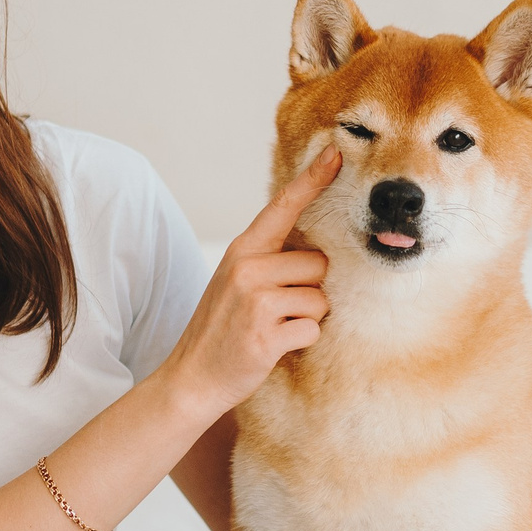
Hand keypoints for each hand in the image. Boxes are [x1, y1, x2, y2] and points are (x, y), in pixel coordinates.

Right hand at [159, 147, 340, 419]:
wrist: (193, 378)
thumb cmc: (223, 328)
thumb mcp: (237, 280)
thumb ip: (268, 257)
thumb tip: (316, 246)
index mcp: (242, 249)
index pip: (284, 206)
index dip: (313, 179)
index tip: (338, 153)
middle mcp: (248, 267)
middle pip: (318, 263)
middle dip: (310, 289)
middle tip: (279, 308)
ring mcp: (255, 301)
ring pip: (320, 299)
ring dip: (307, 318)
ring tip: (275, 328)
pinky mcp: (265, 334)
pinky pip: (313, 329)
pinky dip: (301, 342)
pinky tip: (275, 347)